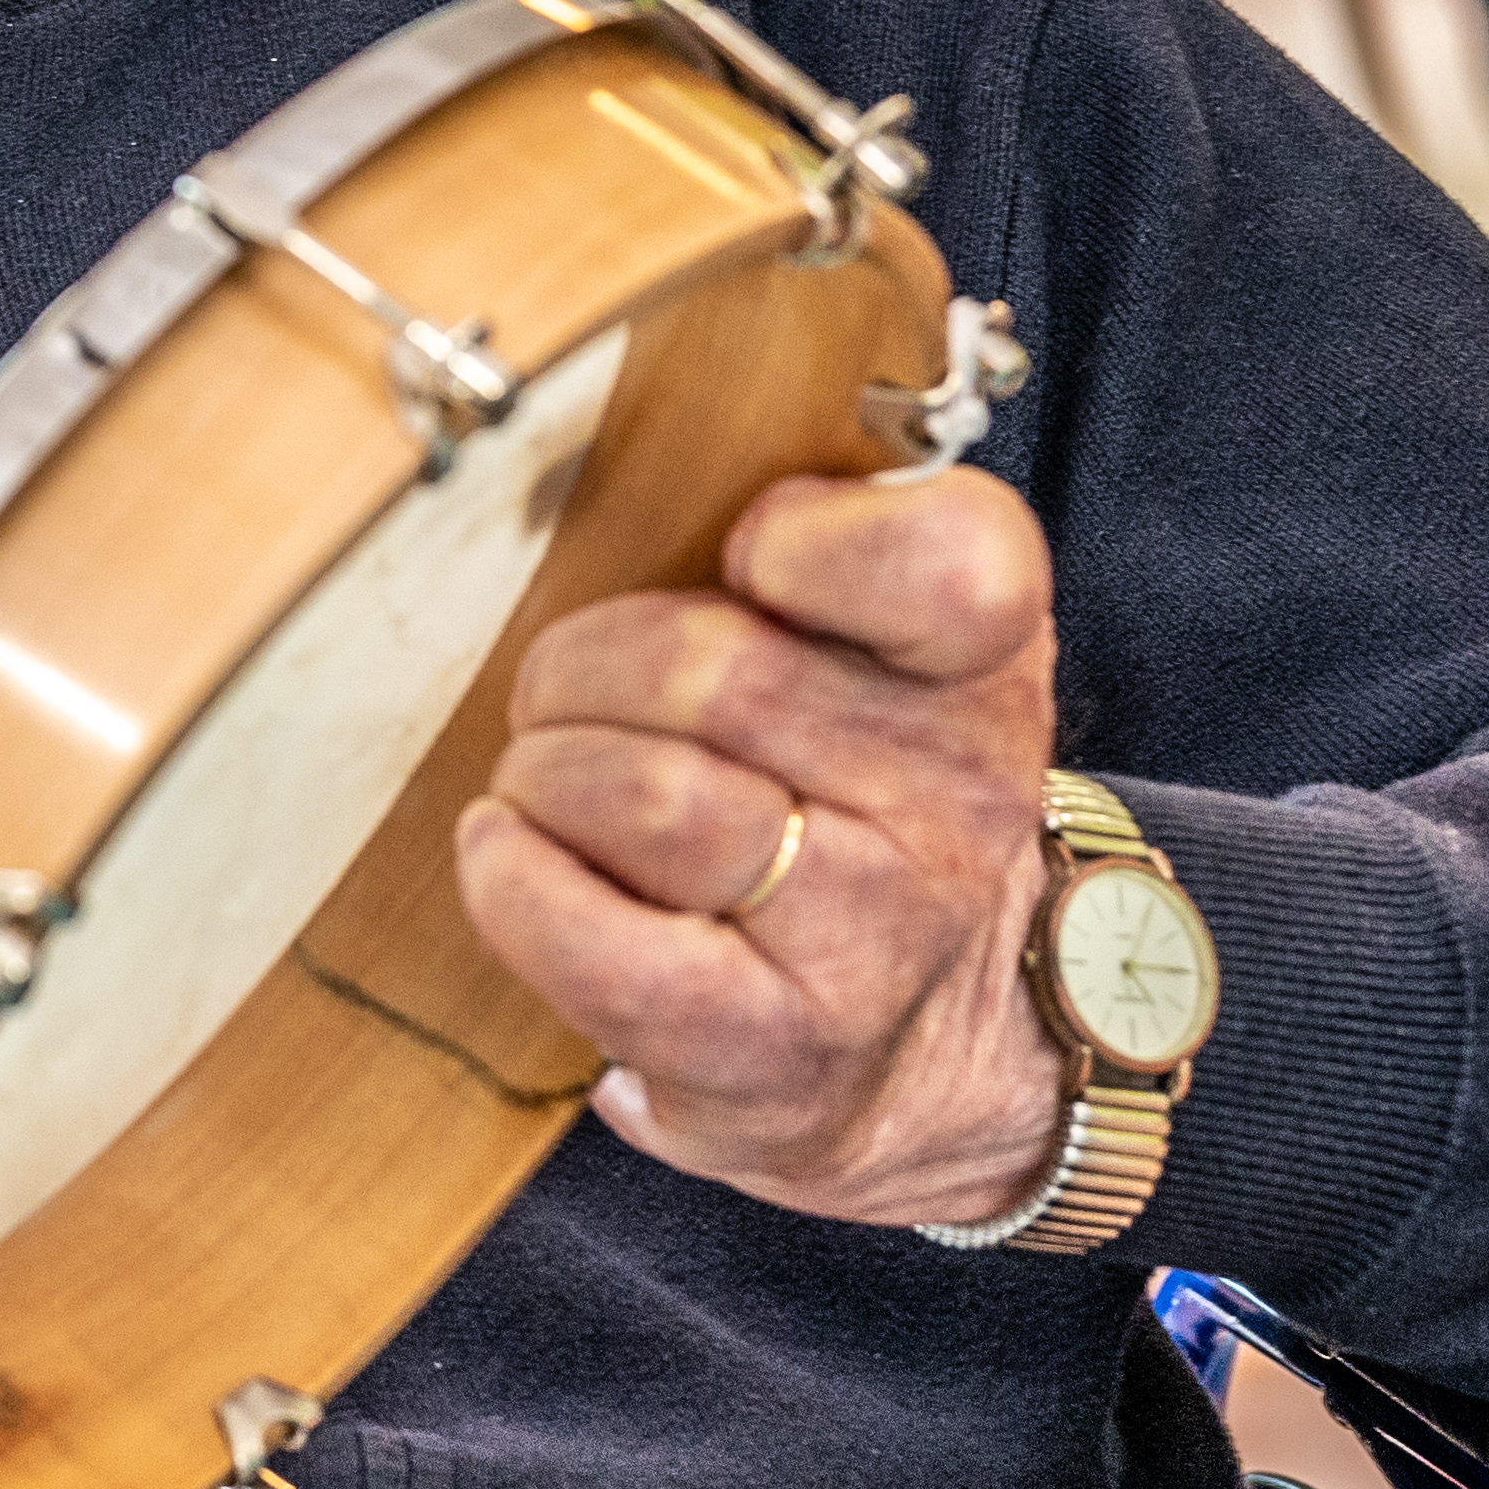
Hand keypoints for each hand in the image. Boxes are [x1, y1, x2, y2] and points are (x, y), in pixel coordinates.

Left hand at [451, 468, 1074, 1232]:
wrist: (938, 1050)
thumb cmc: (857, 806)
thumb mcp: (888, 656)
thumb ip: (817, 543)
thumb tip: (633, 438)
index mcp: (980, 671)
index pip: (949, 564)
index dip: (813, 540)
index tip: (747, 559)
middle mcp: (953, 803)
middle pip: (711, 670)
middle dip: (584, 667)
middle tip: (562, 696)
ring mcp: (868, 934)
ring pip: (644, 796)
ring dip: (545, 773)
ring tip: (546, 784)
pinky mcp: (770, 1048)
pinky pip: (600, 945)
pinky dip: (515, 883)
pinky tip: (507, 853)